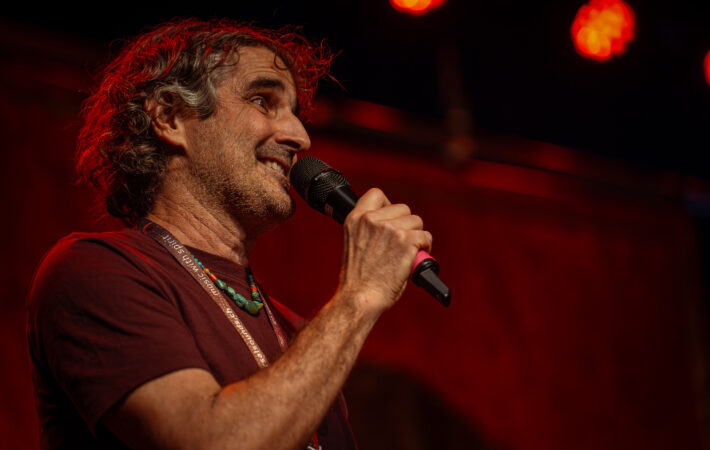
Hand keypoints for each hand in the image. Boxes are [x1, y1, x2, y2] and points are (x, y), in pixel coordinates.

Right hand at [337, 188, 431, 314]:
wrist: (360, 298)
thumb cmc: (358, 280)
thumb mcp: (355, 244)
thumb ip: (369, 230)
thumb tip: (392, 226)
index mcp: (355, 219)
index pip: (376, 195)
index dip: (388, 205)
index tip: (392, 219)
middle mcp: (372, 220)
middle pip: (403, 209)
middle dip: (406, 224)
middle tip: (403, 243)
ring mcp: (390, 229)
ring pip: (417, 221)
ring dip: (416, 236)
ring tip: (409, 252)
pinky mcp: (407, 241)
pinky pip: (426, 236)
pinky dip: (426, 247)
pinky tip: (416, 257)